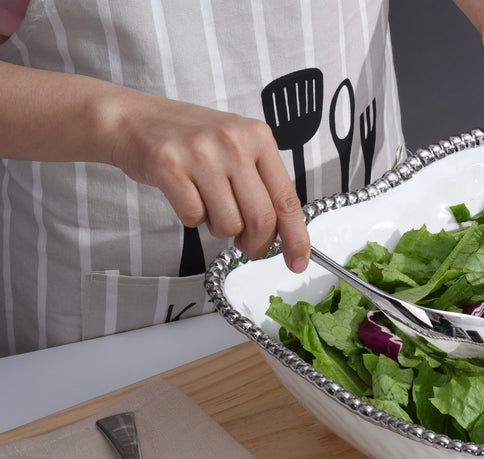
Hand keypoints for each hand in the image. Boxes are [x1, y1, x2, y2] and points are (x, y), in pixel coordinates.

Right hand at [108, 93, 310, 271]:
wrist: (133, 119)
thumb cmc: (190, 139)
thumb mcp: (237, 148)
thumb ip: (262, 183)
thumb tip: (286, 233)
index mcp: (258, 137)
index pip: (287, 199)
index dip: (296, 237)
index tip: (298, 261)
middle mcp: (234, 142)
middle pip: (261, 219)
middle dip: (257, 244)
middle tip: (247, 246)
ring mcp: (201, 153)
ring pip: (228, 224)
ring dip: (220, 228)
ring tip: (209, 205)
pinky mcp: (169, 166)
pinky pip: (194, 218)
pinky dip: (192, 218)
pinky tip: (186, 195)